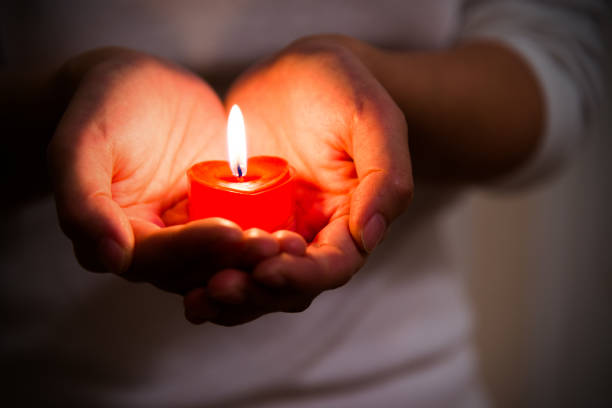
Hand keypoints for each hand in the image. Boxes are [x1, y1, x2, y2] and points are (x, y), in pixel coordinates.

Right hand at [48, 49, 288, 293]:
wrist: (138, 87)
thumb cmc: (103, 108)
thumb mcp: (81, 144)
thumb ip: (83, 200)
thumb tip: (110, 257)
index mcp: (118, 240)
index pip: (157, 258)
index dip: (193, 248)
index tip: (231, 231)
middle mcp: (158, 249)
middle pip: (199, 269)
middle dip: (237, 260)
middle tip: (275, 246)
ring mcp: (193, 234)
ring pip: (228, 261)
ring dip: (259, 259)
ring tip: (292, 245)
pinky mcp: (223, 216)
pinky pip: (248, 236)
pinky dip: (270, 240)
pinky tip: (297, 234)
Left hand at [184, 37, 413, 324]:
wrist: (302, 71)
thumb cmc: (346, 90)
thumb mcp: (375, 121)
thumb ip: (385, 177)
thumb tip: (370, 234)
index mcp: (350, 222)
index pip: (332, 266)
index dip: (302, 276)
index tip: (268, 271)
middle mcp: (313, 235)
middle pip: (288, 285)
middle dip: (256, 293)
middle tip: (220, 287)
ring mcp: (274, 228)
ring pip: (253, 277)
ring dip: (228, 293)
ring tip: (196, 296)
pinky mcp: (240, 216)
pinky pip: (222, 250)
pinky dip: (204, 265)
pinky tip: (179, 270)